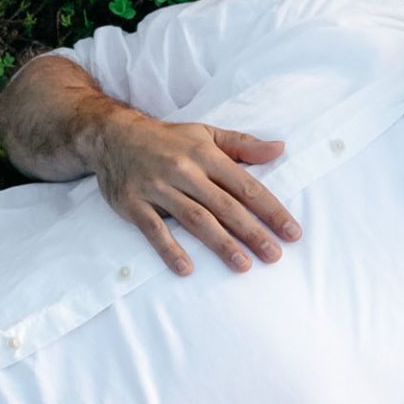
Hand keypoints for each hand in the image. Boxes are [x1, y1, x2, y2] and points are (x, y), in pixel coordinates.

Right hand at [88, 114, 301, 274]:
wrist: (112, 135)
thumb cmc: (168, 139)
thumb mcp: (206, 134)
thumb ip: (243, 145)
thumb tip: (279, 148)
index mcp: (205, 154)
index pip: (245, 186)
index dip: (270, 209)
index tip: (291, 232)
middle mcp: (184, 170)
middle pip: (224, 206)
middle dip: (252, 232)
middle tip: (274, 255)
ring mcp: (157, 187)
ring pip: (195, 218)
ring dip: (220, 243)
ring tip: (243, 265)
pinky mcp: (133, 204)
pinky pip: (154, 229)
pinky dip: (170, 249)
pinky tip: (186, 268)